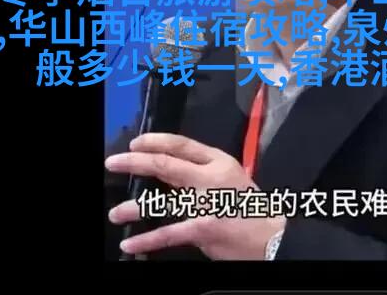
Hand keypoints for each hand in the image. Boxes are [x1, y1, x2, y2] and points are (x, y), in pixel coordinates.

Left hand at [105, 132, 285, 259]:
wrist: (273, 237)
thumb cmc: (251, 207)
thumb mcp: (233, 177)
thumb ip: (205, 171)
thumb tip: (172, 169)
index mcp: (219, 161)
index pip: (182, 144)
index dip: (155, 141)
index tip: (135, 143)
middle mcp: (211, 177)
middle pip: (166, 165)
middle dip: (136, 162)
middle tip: (113, 162)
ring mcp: (206, 203)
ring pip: (163, 201)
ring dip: (135, 207)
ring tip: (116, 213)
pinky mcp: (204, 229)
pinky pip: (169, 233)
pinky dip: (147, 240)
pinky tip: (131, 245)